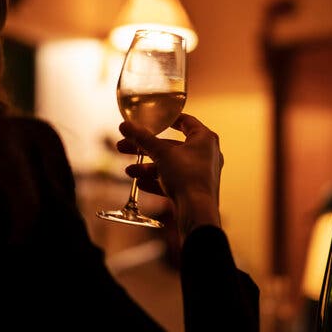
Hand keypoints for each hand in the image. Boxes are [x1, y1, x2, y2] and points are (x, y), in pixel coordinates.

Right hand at [117, 113, 222, 239]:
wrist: (197, 213)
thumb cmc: (186, 176)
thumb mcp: (161, 153)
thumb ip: (142, 138)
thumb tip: (125, 125)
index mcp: (205, 139)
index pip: (186, 122)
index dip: (168, 119)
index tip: (153, 120)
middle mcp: (206, 154)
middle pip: (171, 146)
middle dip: (146, 148)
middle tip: (125, 146)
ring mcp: (201, 174)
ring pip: (170, 166)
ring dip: (148, 167)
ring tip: (129, 171)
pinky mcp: (194, 190)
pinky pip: (173, 181)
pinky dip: (157, 181)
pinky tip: (139, 184)